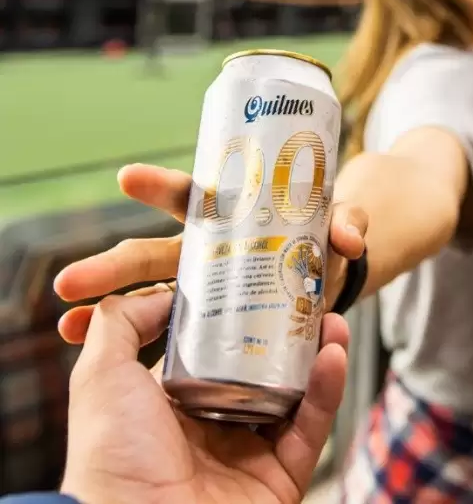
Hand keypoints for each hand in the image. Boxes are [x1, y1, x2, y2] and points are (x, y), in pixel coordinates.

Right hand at [54, 164, 368, 342]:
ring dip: (105, 309)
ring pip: (145, 295)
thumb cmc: (327, 240)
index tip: (127, 179)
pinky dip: (126, 340)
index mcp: (232, 216)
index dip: (160, 187)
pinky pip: (164, 334)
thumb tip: (348, 237)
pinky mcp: (210, 326)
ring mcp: (206, 290)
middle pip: (152, 253)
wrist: (334, 276)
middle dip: (110, 266)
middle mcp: (208, 252)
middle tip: (71, 282)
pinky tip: (94, 348)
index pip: (191, 198)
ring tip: (69, 325)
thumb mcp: (339, 224)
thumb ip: (348, 223)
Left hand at [61, 286, 348, 503]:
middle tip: (308, 293)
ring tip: (331, 317)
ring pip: (296, 394)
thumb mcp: (101, 375)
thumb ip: (122, 322)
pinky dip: (328, 391)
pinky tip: (333, 354)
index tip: (260, 276)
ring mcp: (249, 456)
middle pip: (263, 367)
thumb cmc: (112, 459)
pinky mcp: (279, 480)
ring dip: (317, 353)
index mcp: (172, 405)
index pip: (215, 348)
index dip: (240, 312)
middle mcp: (212, 428)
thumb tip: (164, 291)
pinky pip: (310, 429)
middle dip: (289, 330)